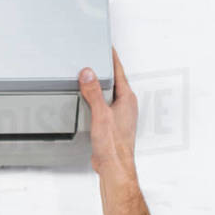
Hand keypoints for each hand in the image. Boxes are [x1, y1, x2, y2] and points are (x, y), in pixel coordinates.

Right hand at [79, 49, 138, 185]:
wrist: (114, 166)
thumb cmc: (114, 145)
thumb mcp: (101, 115)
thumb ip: (94, 93)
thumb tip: (88, 73)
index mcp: (127, 99)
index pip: (119, 72)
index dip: (112, 59)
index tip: (107, 47)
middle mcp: (126, 106)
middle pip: (115, 81)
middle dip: (105, 70)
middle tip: (96, 59)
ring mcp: (120, 115)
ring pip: (110, 94)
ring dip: (100, 86)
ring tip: (90, 78)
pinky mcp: (113, 124)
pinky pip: (104, 105)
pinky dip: (96, 99)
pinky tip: (89, 103)